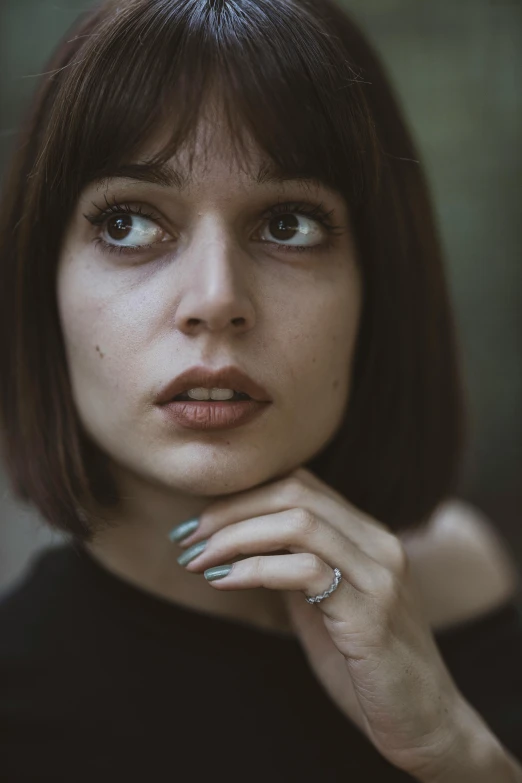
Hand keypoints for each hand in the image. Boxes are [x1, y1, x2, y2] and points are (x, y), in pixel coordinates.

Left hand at [175, 466, 467, 778]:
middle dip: (231, 510)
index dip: (243, 494)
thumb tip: (239, 542)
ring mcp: (379, 574)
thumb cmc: (366, 664)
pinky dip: (254, 568)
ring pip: (298, 522)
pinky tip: (222, 582)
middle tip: (186, 538)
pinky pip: (305, 570)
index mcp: (367, 534)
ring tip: (196, 560)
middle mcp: (378, 542)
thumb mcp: (325, 603)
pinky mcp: (372, 612)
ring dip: (234, 536)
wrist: (423, 720)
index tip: (198, 521)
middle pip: (295, 492)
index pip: (300, 484)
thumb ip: (296, 567)